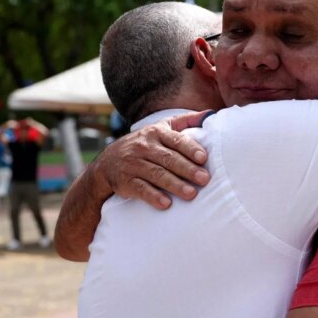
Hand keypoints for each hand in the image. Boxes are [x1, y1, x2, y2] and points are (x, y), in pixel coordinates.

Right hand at [93, 115, 210, 208]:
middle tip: (204, 179)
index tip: (203, 158)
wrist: (107, 163)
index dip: (190, 148)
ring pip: (157, 174)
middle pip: (169, 158)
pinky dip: (153, 196)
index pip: (176, 140)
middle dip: (187, 169)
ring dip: (175, 185)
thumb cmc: (145, 144)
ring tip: (191, 193)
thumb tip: (210, 113)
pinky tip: (166, 204)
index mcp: (156, 132)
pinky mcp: (126, 181)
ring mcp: (133, 164)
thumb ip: (185, 121)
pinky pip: (140, 189)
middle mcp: (144, 147)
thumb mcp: (161, 128)